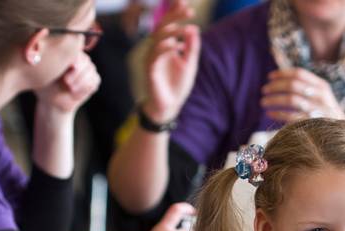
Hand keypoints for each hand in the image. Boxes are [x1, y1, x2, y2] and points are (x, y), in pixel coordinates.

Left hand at [36, 53, 101, 116]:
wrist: (53, 102)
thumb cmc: (45, 86)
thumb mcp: (43, 74)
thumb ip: (46, 63)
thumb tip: (45, 52)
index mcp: (66, 53)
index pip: (75, 50)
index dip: (75, 59)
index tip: (70, 67)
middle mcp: (79, 58)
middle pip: (85, 60)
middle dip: (77, 73)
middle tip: (67, 82)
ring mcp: (87, 69)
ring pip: (91, 71)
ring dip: (81, 82)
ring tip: (70, 89)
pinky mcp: (93, 80)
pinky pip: (94, 80)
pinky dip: (85, 88)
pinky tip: (75, 93)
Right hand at [144, 0, 200, 122]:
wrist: (169, 107)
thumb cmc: (178, 85)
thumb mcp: (190, 64)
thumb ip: (191, 47)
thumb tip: (193, 28)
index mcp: (166, 46)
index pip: (169, 24)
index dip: (174, 12)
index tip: (186, 3)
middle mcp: (157, 49)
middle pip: (162, 27)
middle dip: (174, 17)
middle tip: (188, 11)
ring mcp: (152, 59)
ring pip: (157, 39)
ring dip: (171, 31)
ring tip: (184, 27)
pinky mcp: (150, 70)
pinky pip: (155, 56)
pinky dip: (165, 49)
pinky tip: (177, 45)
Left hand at [260, 69, 344, 123]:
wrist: (343, 131)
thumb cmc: (326, 111)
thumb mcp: (321, 95)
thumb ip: (306, 86)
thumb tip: (280, 78)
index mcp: (322, 86)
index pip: (299, 74)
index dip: (282, 74)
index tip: (270, 77)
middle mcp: (321, 96)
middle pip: (293, 85)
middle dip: (275, 86)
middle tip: (264, 90)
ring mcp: (317, 110)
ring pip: (291, 100)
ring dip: (274, 100)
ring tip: (263, 102)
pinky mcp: (312, 124)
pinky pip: (291, 117)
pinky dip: (277, 114)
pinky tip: (270, 113)